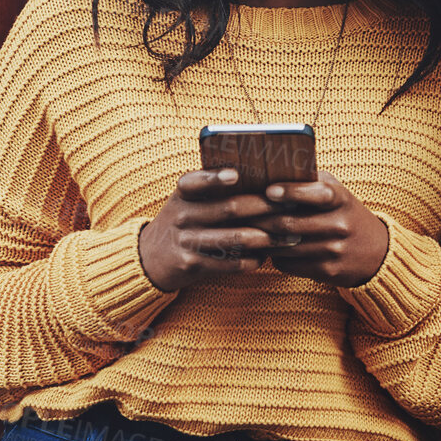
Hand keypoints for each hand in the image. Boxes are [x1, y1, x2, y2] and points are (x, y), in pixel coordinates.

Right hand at [138, 168, 286, 291]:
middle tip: (291, 206)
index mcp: (182, 194)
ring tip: (289, 237)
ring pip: (234, 238)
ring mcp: (186, 241)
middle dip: (264, 207)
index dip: (214, 178)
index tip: (236, 175)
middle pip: (229, 209)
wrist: (149, 257)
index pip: (195, 181)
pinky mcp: (192, 265)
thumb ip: (211, 188)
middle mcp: (182, 215)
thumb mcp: (186, 200)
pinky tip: (266, 257)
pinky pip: (228, 263)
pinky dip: (251, 260)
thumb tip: (260, 179)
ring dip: (266, 238)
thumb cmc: (182, 221)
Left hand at [255, 170, 390, 285]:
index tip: (269, 191)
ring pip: (285, 246)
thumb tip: (267, 171)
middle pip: (290, 224)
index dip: (292, 192)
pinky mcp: (328, 271)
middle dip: (260, 219)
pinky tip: (265, 247)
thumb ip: (308, 181)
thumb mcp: (334, 192)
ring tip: (243, 229)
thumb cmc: (343, 212)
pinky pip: (289, 264)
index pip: (317, 193)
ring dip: (262, 238)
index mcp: (340, 199)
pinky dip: (273, 256)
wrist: (377, 252)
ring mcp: (334, 250)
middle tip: (236, 213)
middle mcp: (340, 224)